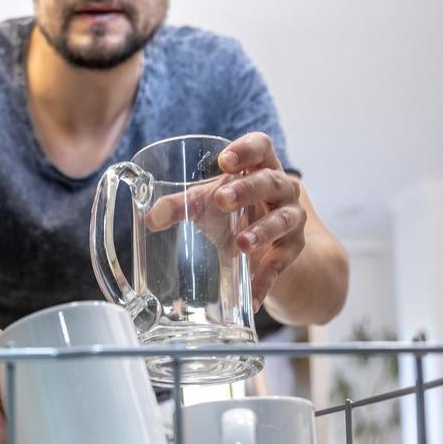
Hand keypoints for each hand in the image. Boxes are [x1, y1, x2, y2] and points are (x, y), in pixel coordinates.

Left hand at [145, 132, 305, 311]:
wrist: (267, 246)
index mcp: (261, 167)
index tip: (224, 160)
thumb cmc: (234, 212)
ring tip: (240, 244)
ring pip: (282, 220)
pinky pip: (280, 264)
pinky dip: (265, 280)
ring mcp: (291, 218)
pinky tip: (252, 297)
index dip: (246, 149)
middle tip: (221, 201)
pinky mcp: (292, 249)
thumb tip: (150, 218)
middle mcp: (282, 189)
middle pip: (270, 181)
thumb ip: (180, 206)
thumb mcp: (207, 205)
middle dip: (246, 190)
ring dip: (262, 231)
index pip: (261, 146)